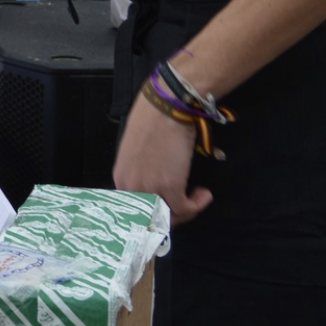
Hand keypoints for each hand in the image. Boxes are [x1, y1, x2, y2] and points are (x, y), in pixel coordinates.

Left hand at [112, 94, 211, 224]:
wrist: (165, 108)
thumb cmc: (153, 122)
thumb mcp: (137, 152)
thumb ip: (141, 172)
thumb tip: (154, 185)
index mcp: (121, 178)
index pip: (136, 210)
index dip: (155, 212)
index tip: (170, 208)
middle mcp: (131, 187)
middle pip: (151, 217)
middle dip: (172, 215)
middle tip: (187, 204)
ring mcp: (149, 189)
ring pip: (169, 216)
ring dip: (187, 210)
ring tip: (196, 196)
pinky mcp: (169, 186)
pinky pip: (185, 208)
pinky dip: (198, 205)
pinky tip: (204, 193)